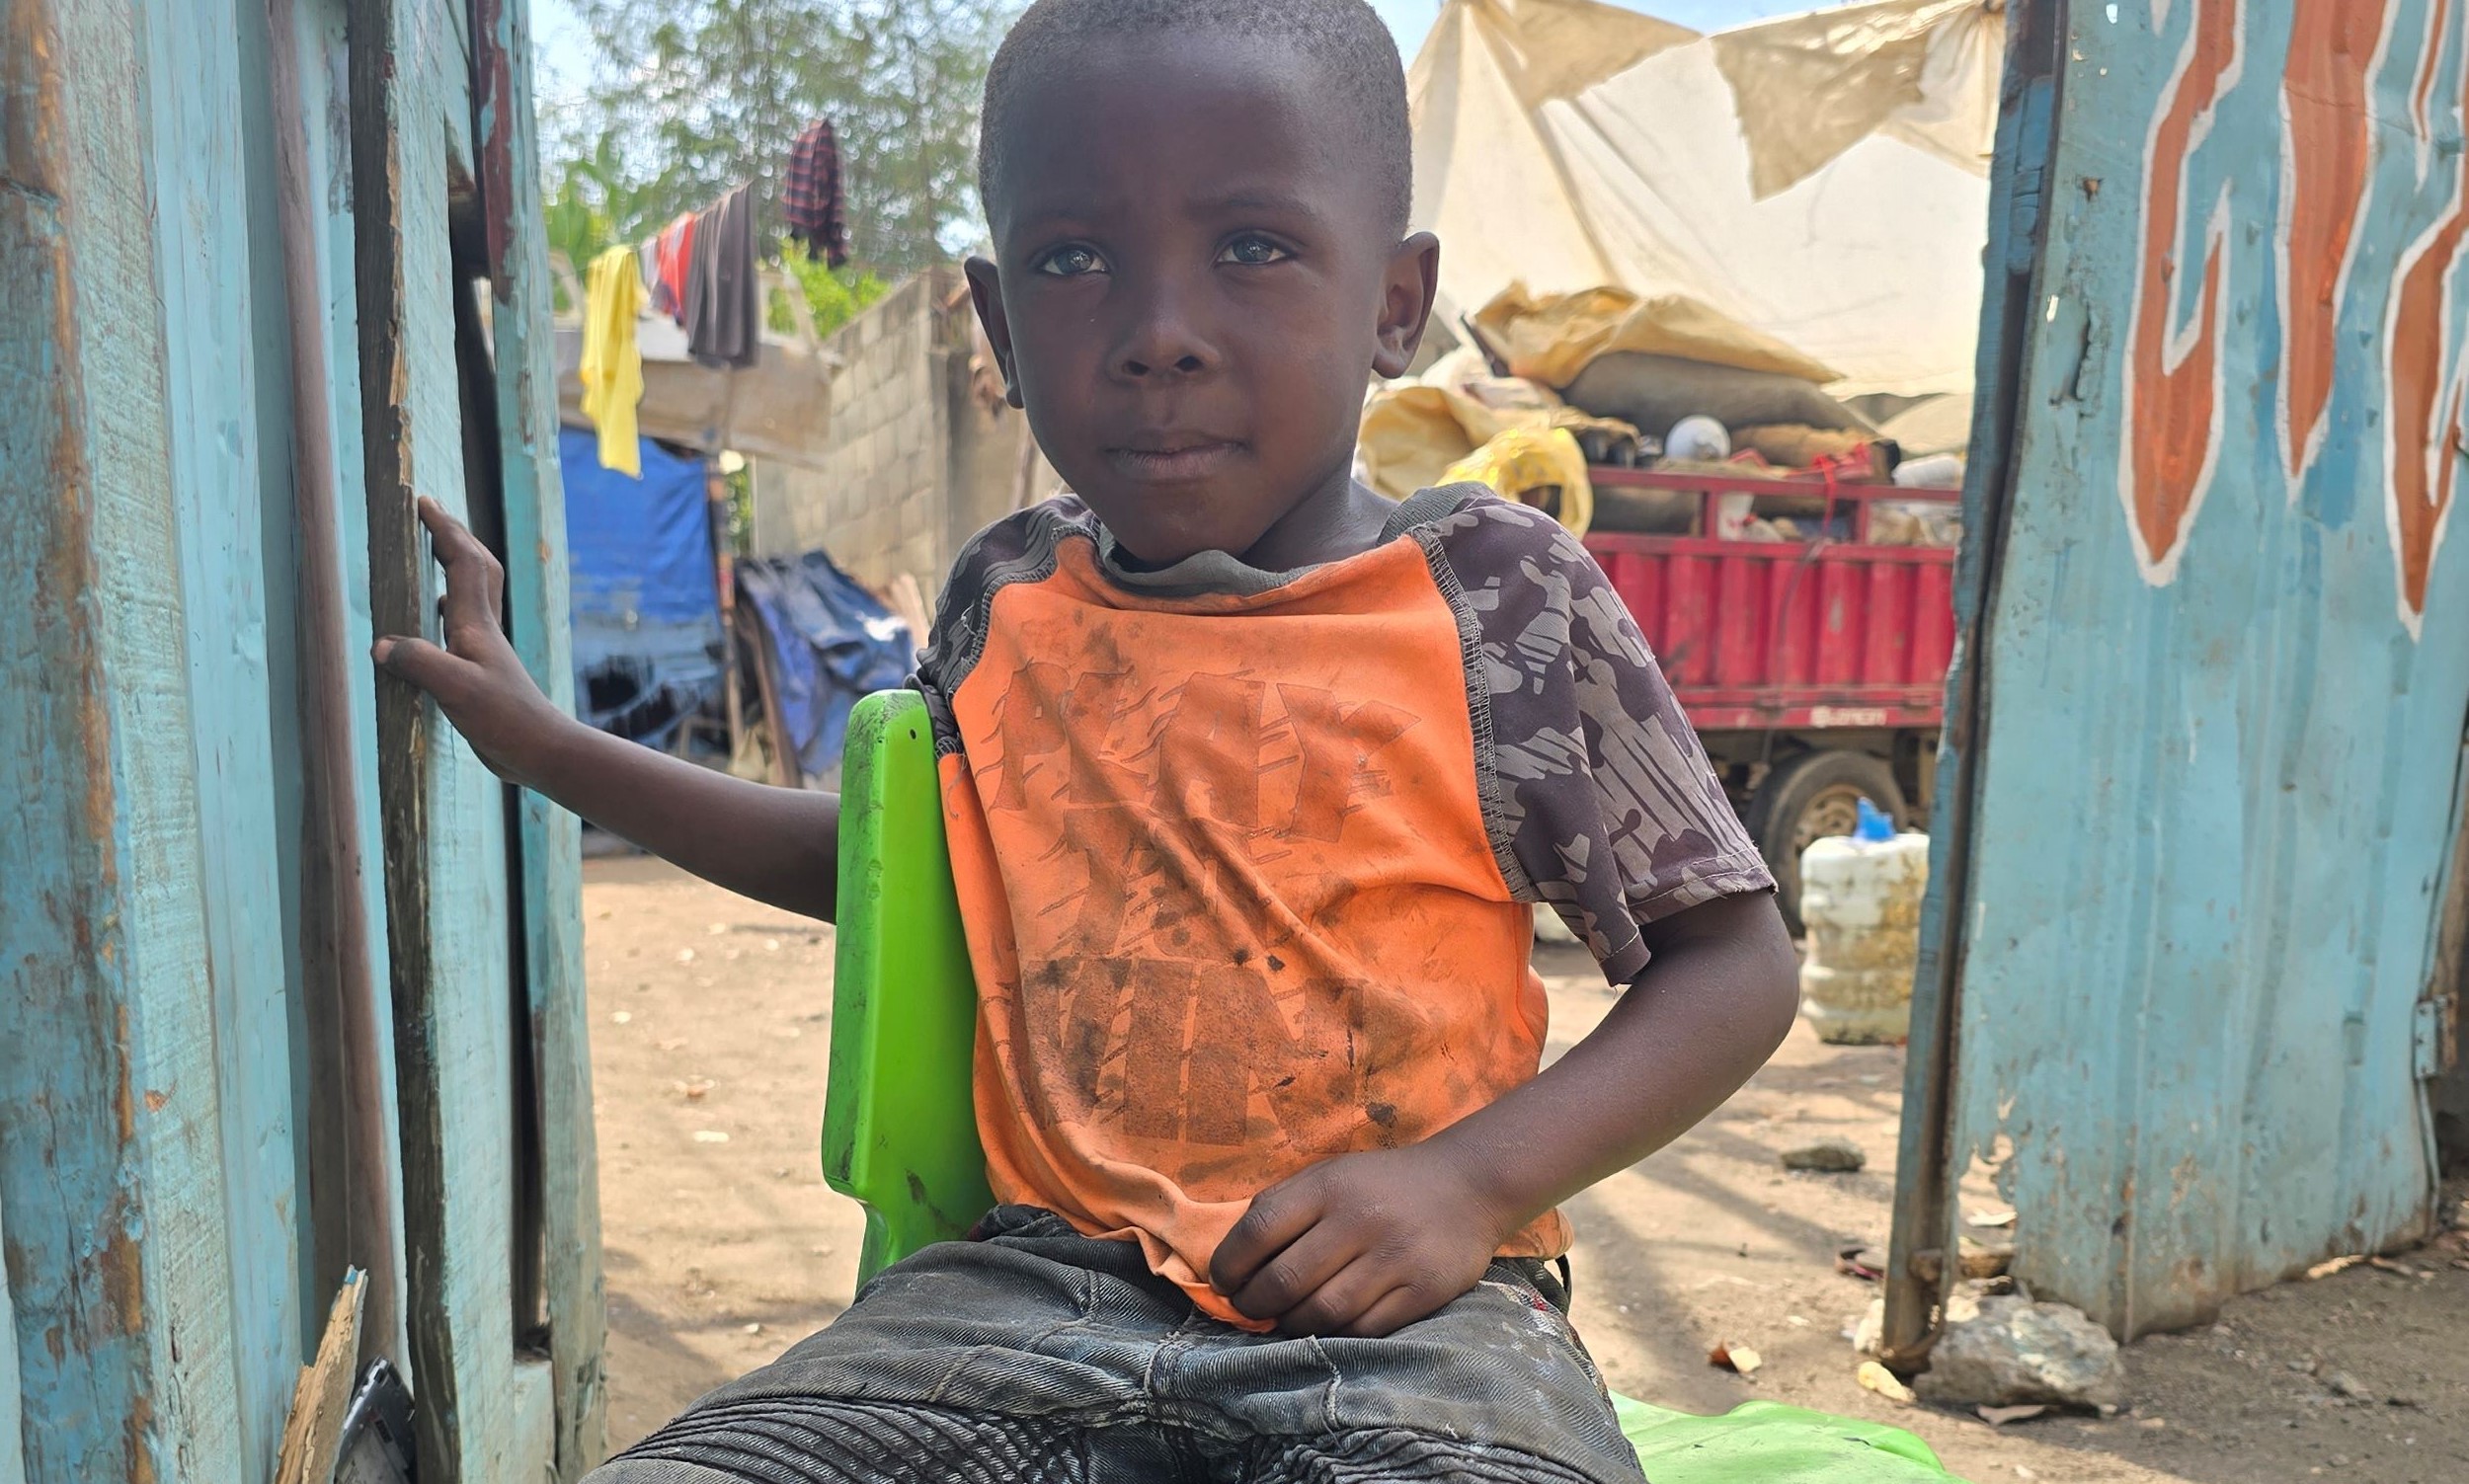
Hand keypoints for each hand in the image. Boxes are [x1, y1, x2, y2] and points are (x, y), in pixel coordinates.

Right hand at [373, 497, 572, 786]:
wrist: (540, 750)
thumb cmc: (505, 719)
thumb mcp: (456, 689)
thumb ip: (419, 662)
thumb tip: (380, 644)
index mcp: (476, 624)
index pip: (461, 562)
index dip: (443, 529)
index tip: (422, 502)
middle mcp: (483, 628)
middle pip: (476, 566)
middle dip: (454, 535)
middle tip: (430, 514)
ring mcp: (485, 648)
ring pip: (473, 592)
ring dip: (455, 565)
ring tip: (431, 553)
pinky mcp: (482, 669)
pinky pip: (463, 623)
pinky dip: (449, 607)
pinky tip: (435, 617)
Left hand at [1208, 1144, 1514, 1337]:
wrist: (1467, 1185)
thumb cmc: (1382, 1185)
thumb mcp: (1330, 1175)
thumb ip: (1281, 1206)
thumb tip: (1229, 1256)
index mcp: (1329, 1186)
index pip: (1259, 1229)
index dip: (1229, 1264)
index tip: (1223, 1282)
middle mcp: (1360, 1219)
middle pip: (1286, 1280)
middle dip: (1254, 1304)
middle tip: (1250, 1308)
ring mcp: (1395, 1257)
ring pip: (1323, 1313)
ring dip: (1292, 1324)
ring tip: (1286, 1319)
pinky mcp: (1424, 1290)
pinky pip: (1365, 1329)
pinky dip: (1338, 1333)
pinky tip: (1329, 1324)